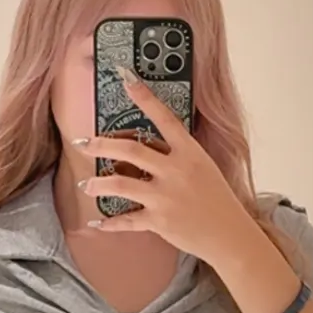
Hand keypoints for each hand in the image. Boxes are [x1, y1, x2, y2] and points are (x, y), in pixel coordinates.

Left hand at [74, 66, 256, 267]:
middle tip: (83, 143)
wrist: (229, 234)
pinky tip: (97, 223)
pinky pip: (126, 220)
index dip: (144, 97)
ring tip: (85, 184)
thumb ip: (176, 156)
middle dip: (101, 145)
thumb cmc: (216, 199)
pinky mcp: (159, 221)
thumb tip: (145, 147)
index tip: (126, 78)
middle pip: (130, 150)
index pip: (164, 118)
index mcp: (189, 152)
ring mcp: (166, 196)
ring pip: (121, 184)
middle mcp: (176, 171)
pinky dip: (109, 223)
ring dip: (98, 184)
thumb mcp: (202, 168)